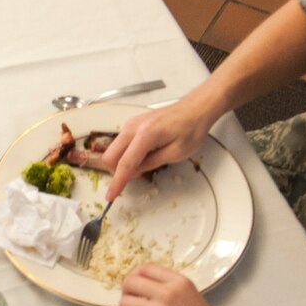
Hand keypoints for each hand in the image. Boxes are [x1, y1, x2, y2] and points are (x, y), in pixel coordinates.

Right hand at [100, 95, 216, 197]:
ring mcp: (130, 124)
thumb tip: (134, 172)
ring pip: (113, 150)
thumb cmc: (191, 129)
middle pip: (110, 156)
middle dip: (117, 172)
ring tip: (145, 164)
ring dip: (122, 163)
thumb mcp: (176, 153)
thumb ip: (151, 163)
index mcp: (145, 135)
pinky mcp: (132, 124)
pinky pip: (120, 143)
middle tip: (137, 177)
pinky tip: (142, 156)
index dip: (117, 183)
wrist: (195, 109)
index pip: (125, 164)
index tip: (111, 196)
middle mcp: (133, 127)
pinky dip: (126, 154)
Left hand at [116, 265, 252, 305]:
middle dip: (127, 294)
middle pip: (130, 283)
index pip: (145, 268)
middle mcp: (168, 294)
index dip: (135, 278)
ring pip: (124, 303)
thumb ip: (170, 289)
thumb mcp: (192, 297)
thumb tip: (142, 286)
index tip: (136, 288)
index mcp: (179, 283)